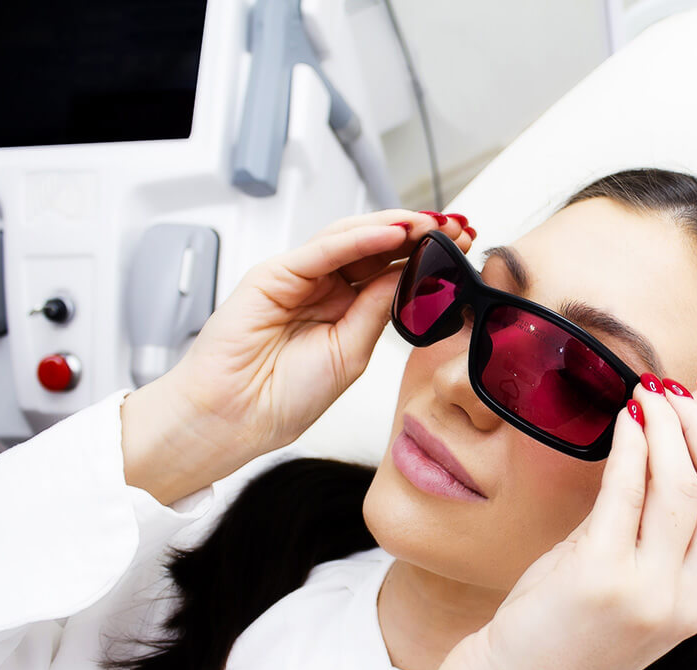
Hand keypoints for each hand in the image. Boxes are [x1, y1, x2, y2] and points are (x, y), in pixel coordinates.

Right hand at [121, 210, 470, 504]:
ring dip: (393, 227)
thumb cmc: (282, 398)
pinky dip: (359, 239)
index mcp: (342, 308)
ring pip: (350, 239)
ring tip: (430, 222)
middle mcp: (321, 287)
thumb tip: (410, 276)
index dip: (425, 255)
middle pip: (374, 246)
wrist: (234, 420)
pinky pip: (322, 250)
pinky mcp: (273, 275)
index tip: (462, 245)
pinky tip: (392, 233)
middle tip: (456, 224)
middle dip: (417, 233)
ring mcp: (297, 278)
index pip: (389, 269)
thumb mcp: (350, 352)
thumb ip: (377, 310)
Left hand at [430, 379, 696, 669]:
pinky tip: (624, 424)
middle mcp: (680, 599)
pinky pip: (625, 492)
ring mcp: (644, 590)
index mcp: (694, 604)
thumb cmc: (556, 640)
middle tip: (677, 395)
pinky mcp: (599, 575)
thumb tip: (656, 462)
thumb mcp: (625, 594)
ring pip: (678, 486)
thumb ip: (649, 539)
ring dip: (665, 429)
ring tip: (647, 398)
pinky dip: (629, 447)